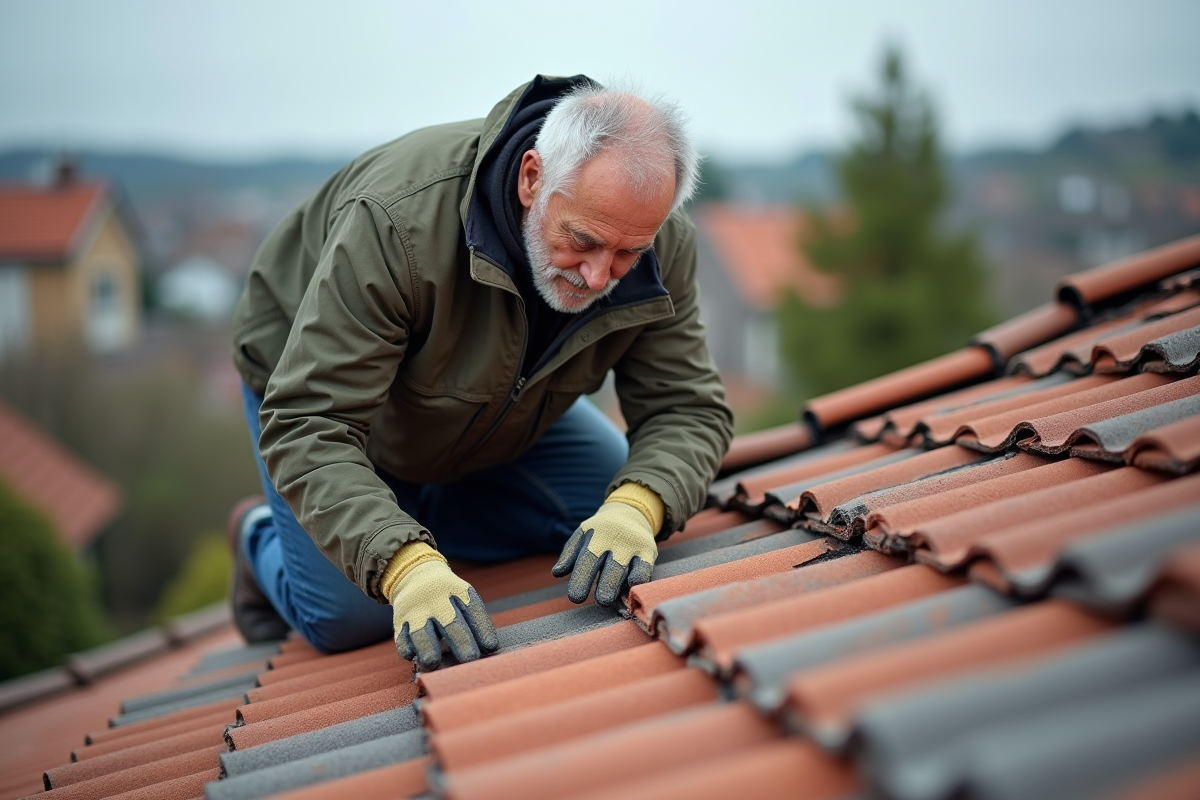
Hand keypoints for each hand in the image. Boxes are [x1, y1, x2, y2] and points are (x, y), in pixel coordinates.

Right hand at [384, 543, 498, 669]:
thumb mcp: (463, 598)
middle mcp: (438, 600)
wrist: (415, 575)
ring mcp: (417, 611)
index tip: (491, 647)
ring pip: (421, 632)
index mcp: (460, 592)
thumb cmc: (449, 599)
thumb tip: (484, 653)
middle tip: (470, 659)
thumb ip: (473, 624)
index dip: (482, 628)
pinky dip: (406, 648)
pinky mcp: (400, 622)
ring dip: (427, 648)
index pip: (473, 610)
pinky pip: (401, 638)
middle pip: (451, 622)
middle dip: (461, 642)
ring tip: (432, 663)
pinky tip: (413, 656)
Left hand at [552, 483, 662, 606]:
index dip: (581, 580)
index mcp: (596, 535)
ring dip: (618, 588)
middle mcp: (616, 539)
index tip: (575, 598)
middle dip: (606, 587)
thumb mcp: (582, 536)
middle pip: (612, 568)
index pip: (588, 560)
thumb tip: (557, 573)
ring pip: (629, 570)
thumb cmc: (600, 532)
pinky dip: (638, 580)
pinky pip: (644, 570)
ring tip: (608, 600)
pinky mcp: (649, 551)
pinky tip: (630, 587)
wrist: (630, 512)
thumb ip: (569, 554)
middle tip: (600, 602)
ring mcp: (633, 545)